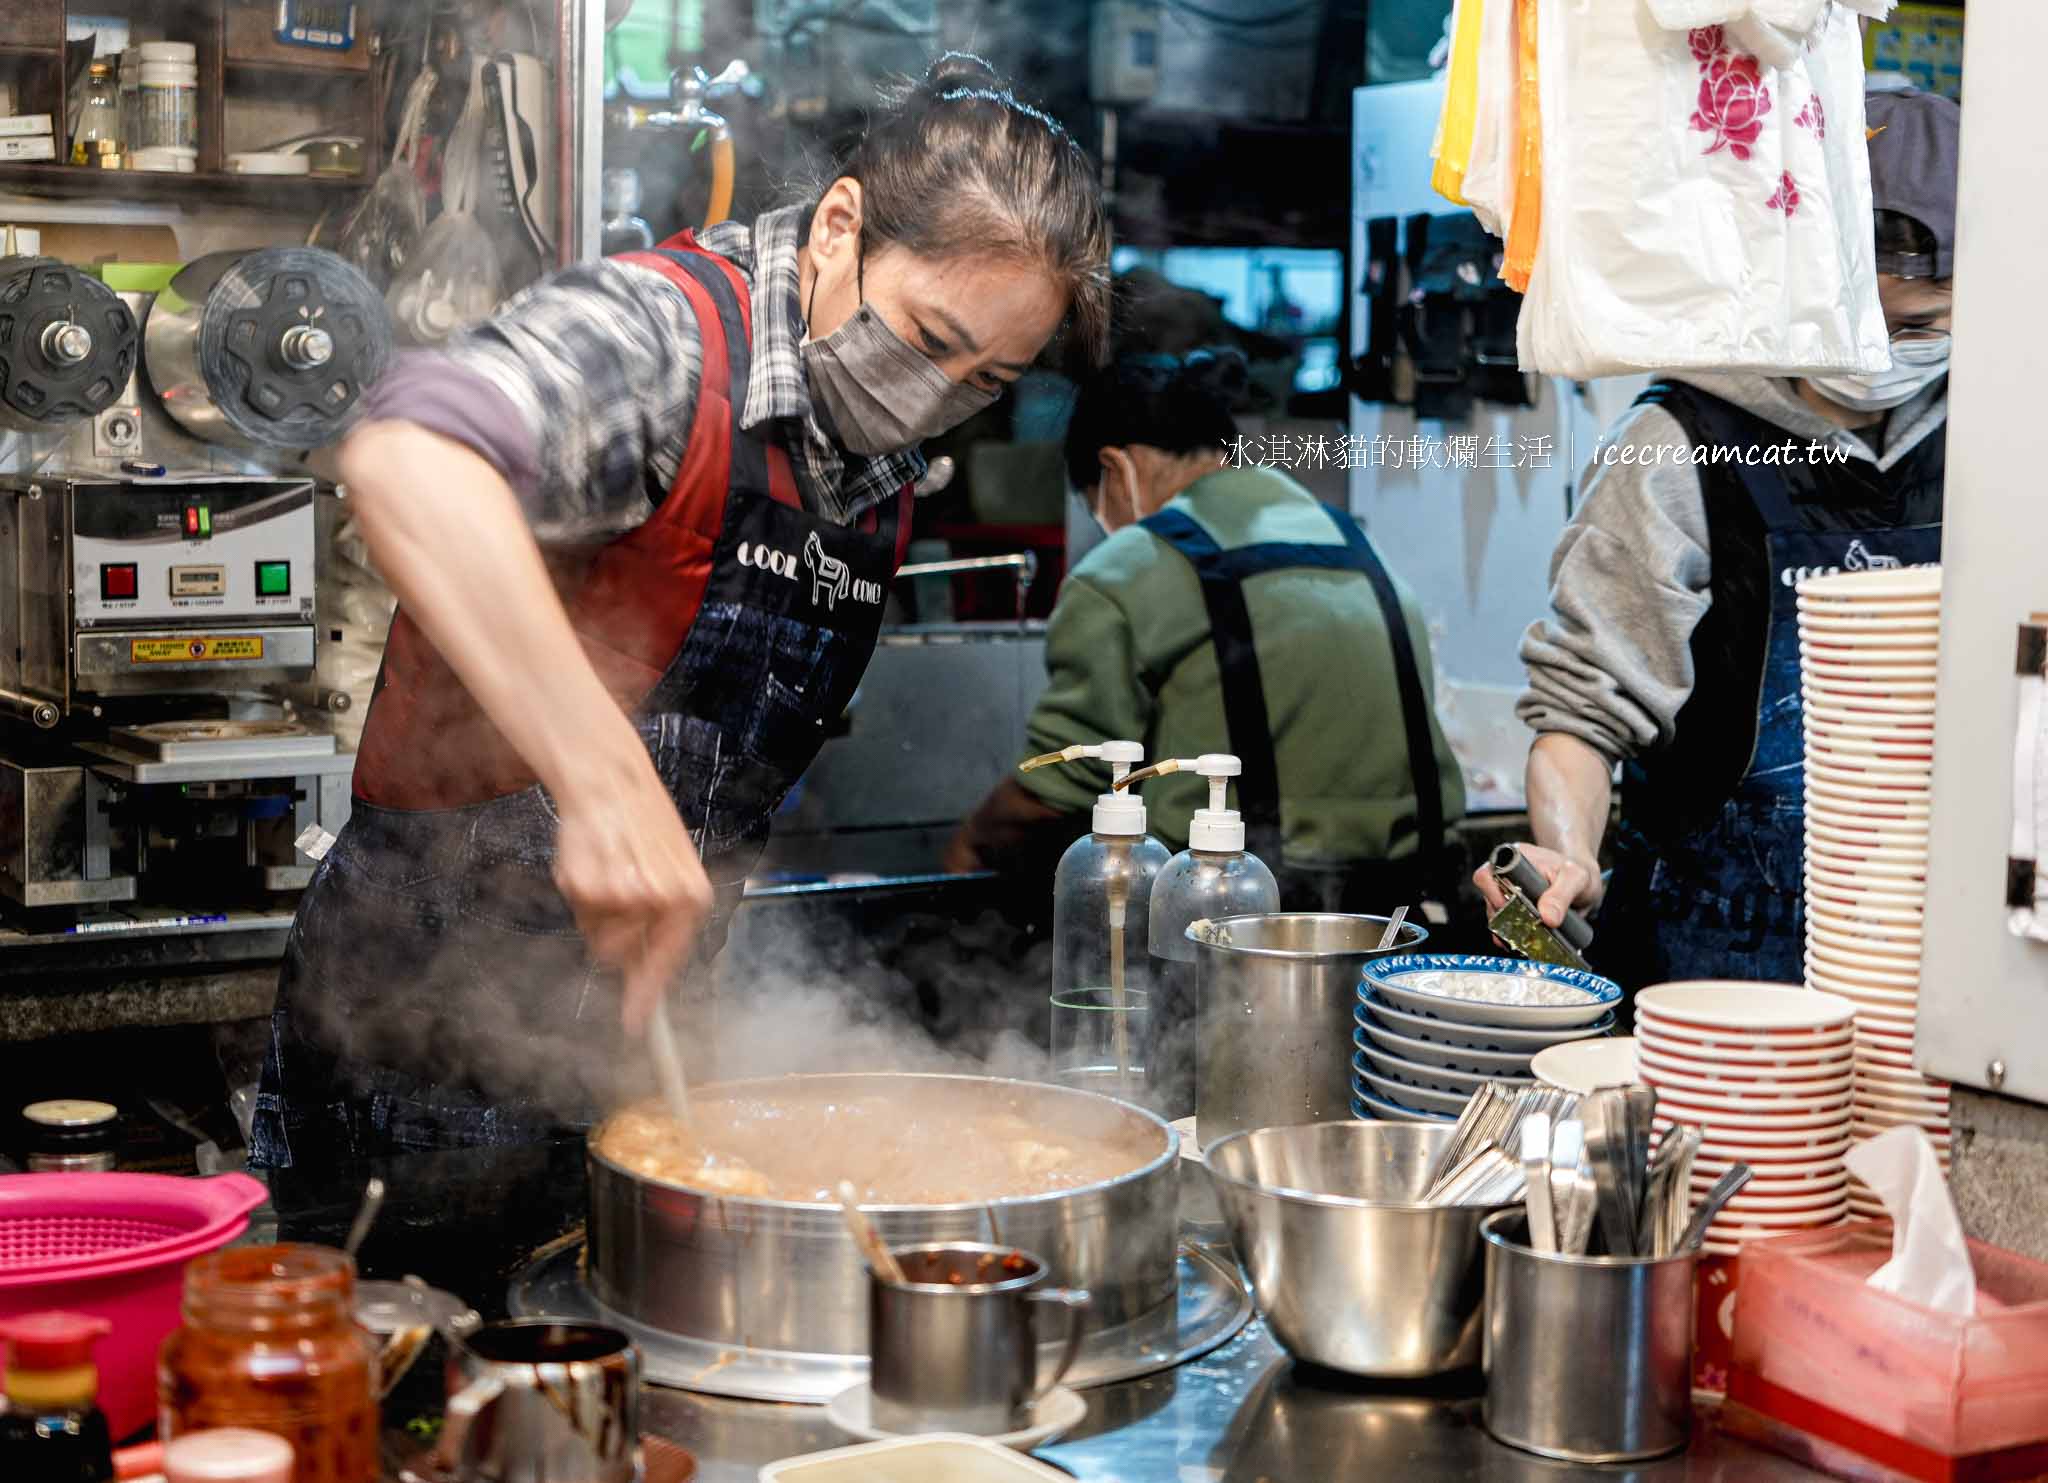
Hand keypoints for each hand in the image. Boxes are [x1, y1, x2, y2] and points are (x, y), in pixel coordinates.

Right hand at [552, 752, 714, 1032]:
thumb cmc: (643, 824)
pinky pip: (578, 912)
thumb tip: (641, 971)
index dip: (647, 996)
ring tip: (607, 870)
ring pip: (597, 936)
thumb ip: (663, 920)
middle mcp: (661, 901)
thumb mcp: (672, 868)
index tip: (636, 1025)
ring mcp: (622, 896)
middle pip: (622, 955)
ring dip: (597, 915)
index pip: (669, 961)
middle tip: (615, 894)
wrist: (612, 780)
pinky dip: (579, 893)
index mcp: (691, 897)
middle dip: (613, 938)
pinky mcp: (587, 887)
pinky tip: (592, 861)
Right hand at [1471, 844, 1603, 926]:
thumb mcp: (1576, 880)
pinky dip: (1513, 937)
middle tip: (1526, 929)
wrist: (1586, 885)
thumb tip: (1547, 919)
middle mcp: (1506, 876)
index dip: (1492, 894)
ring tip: (1530, 939)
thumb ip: (1561, 896)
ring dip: (1510, 930)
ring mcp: (1508, 895)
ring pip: (1496, 916)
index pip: (1486, 875)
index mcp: (1515, 860)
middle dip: (1505, 918)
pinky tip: (1526, 943)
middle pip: (1489, 900)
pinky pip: (1505, 926)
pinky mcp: (1514, 911)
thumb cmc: (1580, 874)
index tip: (1512, 909)